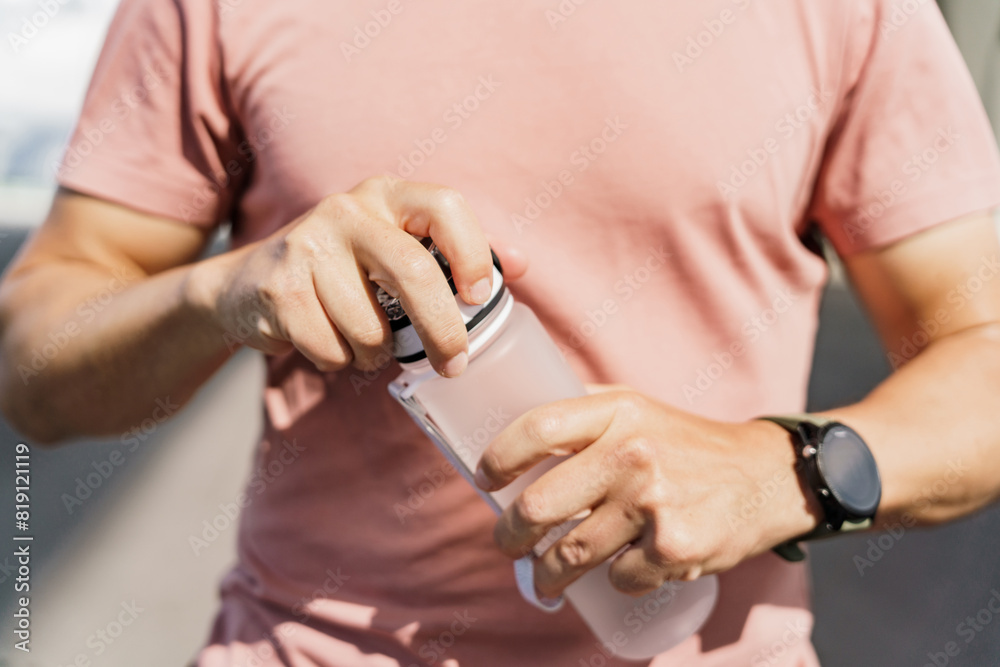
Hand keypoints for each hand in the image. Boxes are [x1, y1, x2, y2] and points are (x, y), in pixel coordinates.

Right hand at [190, 175, 525, 375]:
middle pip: (412, 272)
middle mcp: (346, 210)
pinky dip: (338, 362)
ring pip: (371, 329)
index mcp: (386, 194)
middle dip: (442, 329)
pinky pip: (332, 351)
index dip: (472, 252)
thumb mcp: (396, 247)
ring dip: (375, 354)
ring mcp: (306, 246)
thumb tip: (520, 264)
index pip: (444, 205)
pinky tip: (326, 340)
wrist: (247, 285)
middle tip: (454, 364)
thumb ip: (454, 254)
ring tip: (362, 339)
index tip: (480, 296)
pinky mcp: (278, 289)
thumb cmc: (343, 269)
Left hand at [474, 387, 822, 597]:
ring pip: (571, 555)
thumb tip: (515, 429)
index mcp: (617, 411)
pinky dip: (615, 582)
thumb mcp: (637, 408)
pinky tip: (623, 570)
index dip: (499, 458)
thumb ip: (585, 414)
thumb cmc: (687, 444)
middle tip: (507, 543)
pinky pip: (619, 579)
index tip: (485, 478)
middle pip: (539, 506)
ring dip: (546, 576)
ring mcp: (653, 502)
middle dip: (509, 536)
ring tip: (542, 578)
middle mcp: (632, 452)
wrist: (765, 476)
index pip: (537, 428)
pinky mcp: (674, 547)